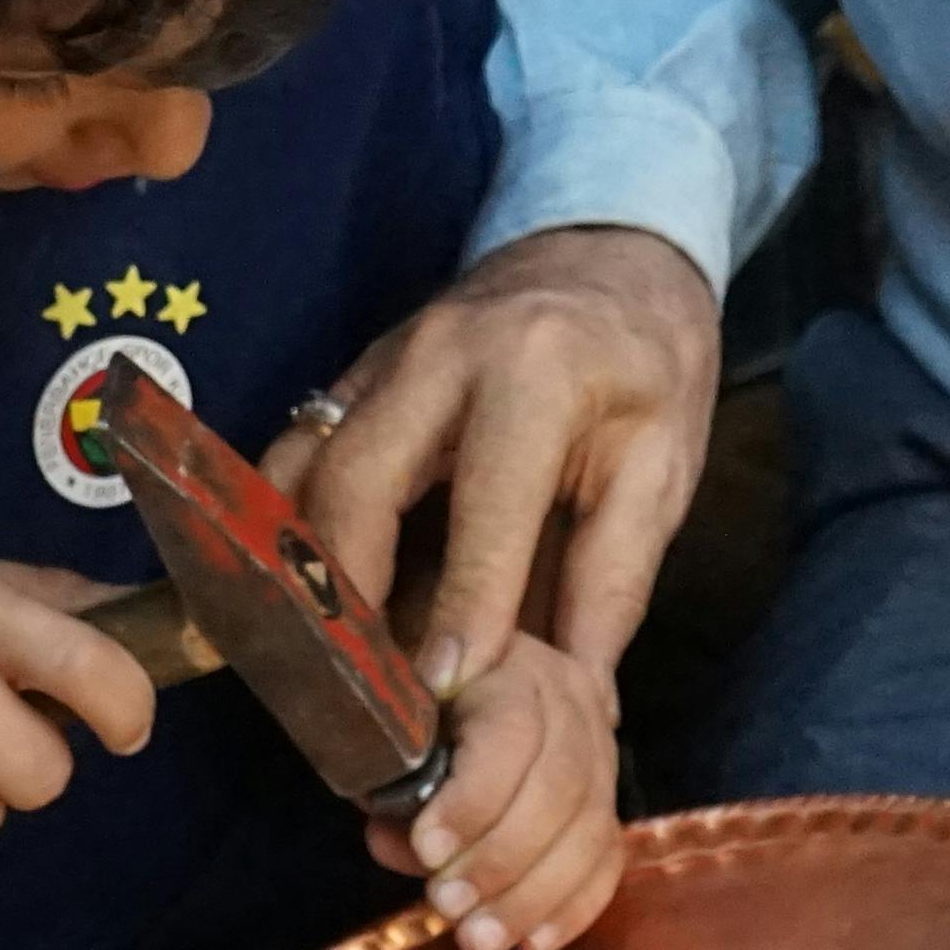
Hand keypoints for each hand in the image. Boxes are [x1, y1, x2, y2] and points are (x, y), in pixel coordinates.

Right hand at [279, 225, 720, 675]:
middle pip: (359, 480)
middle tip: (362, 687)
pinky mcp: (350, 373)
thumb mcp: (665, 466)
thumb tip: (576, 692)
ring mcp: (383, 357)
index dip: (463, 604)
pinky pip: (292, 453)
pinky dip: (284, 526)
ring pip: (303, 468)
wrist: (609, 256)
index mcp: (538, 371)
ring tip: (324, 656)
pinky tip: (300, 593)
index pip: (486, 504)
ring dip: (301, 566)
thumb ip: (614, 579)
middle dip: (348, 593)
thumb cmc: (648, 369)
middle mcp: (443, 354)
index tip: (441, 689)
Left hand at [370, 629, 625, 949]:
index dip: (473, 798)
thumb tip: (399, 842)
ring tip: (479, 940)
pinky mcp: (607, 801)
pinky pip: (607, 858)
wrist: (458, 687)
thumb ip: (391, 779)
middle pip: (560, 787)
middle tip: (447, 906)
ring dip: (534, 895)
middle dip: (501, 858)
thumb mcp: (391, 725)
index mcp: (511, 668)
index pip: (512, 733)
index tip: (426, 849)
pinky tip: (534, 943)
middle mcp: (571, 702)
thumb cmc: (415, 705)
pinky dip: (574, 906)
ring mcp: (599, 753)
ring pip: (590, 828)